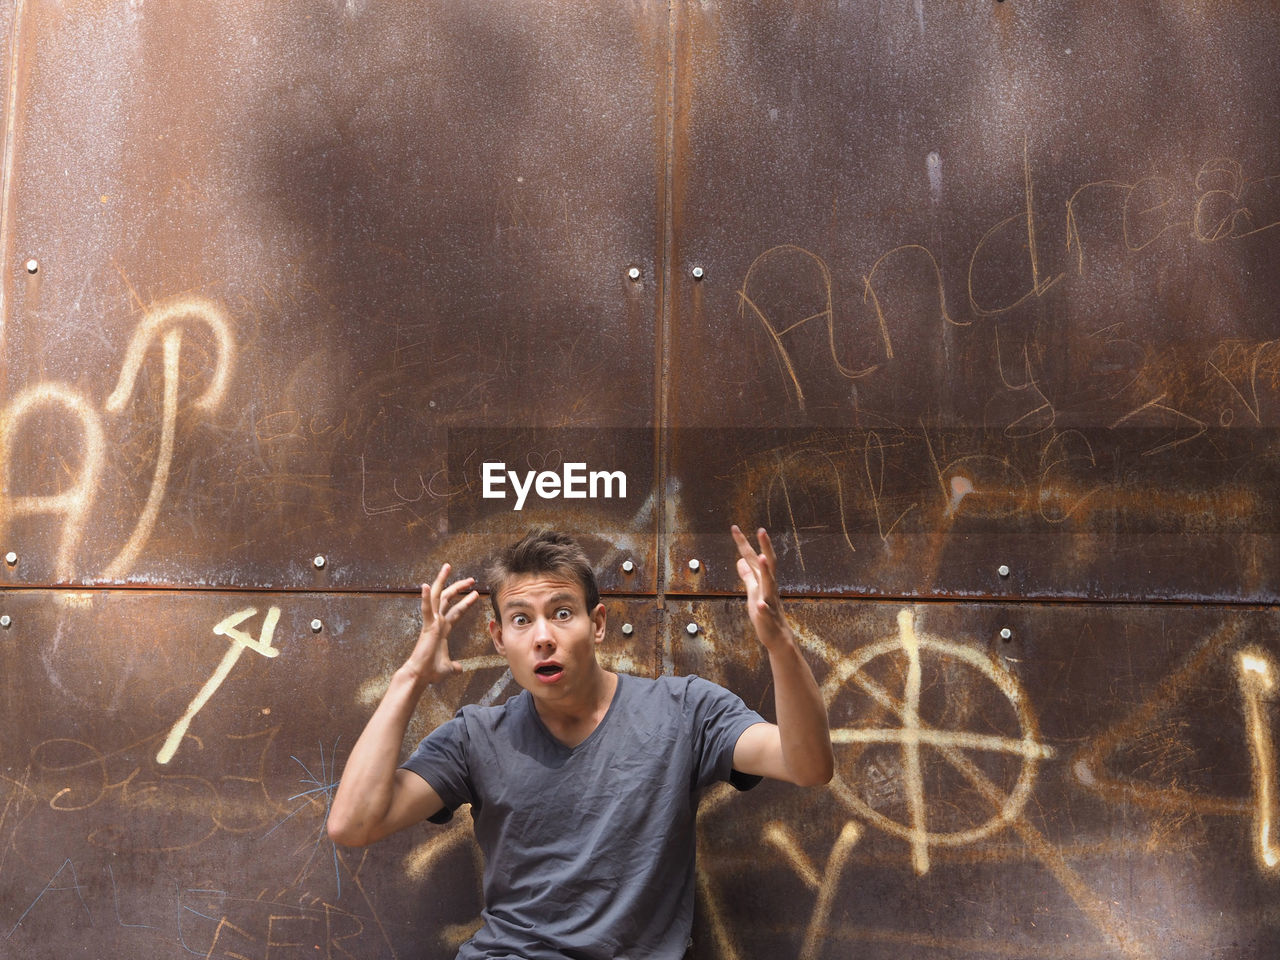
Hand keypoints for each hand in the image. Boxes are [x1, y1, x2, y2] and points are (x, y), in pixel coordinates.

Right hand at [405, 563, 478, 684]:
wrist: (420, 676)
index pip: (456, 612)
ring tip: (447, 566)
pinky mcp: (427, 627)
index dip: (466, 602)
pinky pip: (426, 610)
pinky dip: (425, 598)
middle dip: (459, 587)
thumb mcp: (448, 668)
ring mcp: (432, 623)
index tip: (476, 594)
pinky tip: (426, 585)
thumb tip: (460, 669)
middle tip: (471, 578)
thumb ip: (454, 666)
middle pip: (448, 599)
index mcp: (442, 630)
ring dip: (442, 581)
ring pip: (437, 597)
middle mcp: (437, 622)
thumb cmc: (431, 672)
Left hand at [731, 525, 790, 650]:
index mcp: (763, 580)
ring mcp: (770, 601)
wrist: (777, 637)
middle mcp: (768, 587)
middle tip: (761, 529)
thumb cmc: (765, 614)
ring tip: (762, 557)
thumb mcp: (753, 591)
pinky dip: (764, 608)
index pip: (753, 558)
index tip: (734, 527)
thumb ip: (748, 576)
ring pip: (769, 583)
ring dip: (765, 571)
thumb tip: (740, 561)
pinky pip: (767, 612)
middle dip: (765, 547)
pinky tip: (761, 605)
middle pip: (767, 564)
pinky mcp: (768, 618)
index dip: (743, 543)